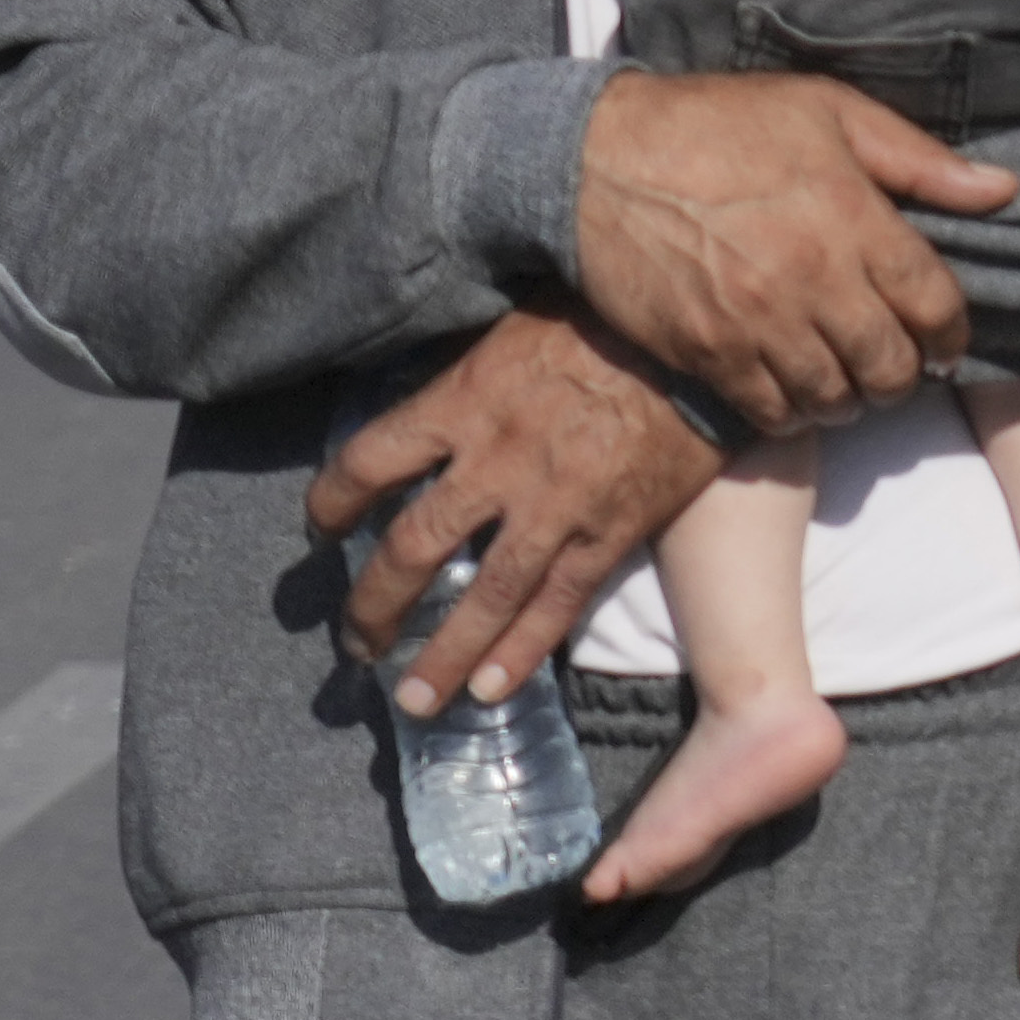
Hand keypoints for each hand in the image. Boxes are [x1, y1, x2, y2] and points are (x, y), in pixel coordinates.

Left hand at [312, 311, 718, 712]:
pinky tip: (491, 690)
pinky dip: (522, 652)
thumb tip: (430, 404)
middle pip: (412, 547)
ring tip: (415, 701)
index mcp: (462, 402)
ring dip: (443, 656)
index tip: (320, 529)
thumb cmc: (604, 319)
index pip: (368, 462)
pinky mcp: (609, 534)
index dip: (331, 503)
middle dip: (375, 605)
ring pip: (485, 595)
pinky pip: (558, 605)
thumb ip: (468, 374)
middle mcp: (496, 463)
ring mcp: (554, 506)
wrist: (699, 343)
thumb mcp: (511, 328)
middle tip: (355, 644)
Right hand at [572, 68, 1008, 438]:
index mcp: (853, 219)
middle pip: (892, 368)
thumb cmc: (715, 125)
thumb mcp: (826, 111)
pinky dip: (793, 413)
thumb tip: (1002, 189)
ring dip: (850, 399)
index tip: (942, 341)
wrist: (594, 158)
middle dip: (904, 376)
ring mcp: (758, 322)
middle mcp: (813, 278)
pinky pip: (773, 413)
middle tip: (892, 366)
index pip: (936, 308)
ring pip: (837, 400)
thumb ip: (919, 160)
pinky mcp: (709, 353)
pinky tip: (791, 388)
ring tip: (844, 379)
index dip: (951, 336)